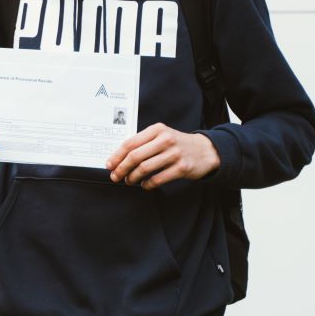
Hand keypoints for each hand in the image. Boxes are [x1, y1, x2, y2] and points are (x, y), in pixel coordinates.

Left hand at [105, 123, 219, 189]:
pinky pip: (158, 178)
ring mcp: (174, 154)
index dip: (117, 156)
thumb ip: (143, 142)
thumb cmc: (177, 144)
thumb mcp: (161, 136)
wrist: (205, 150)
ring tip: (129, 181)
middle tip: (115, 176)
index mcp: (157, 130)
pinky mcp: (182, 167)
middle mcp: (165, 139)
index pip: (130, 143)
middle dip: (121, 168)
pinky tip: (144, 185)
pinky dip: (147, 184)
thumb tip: (119, 157)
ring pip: (145, 168)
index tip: (109, 165)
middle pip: (135, 156)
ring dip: (133, 177)